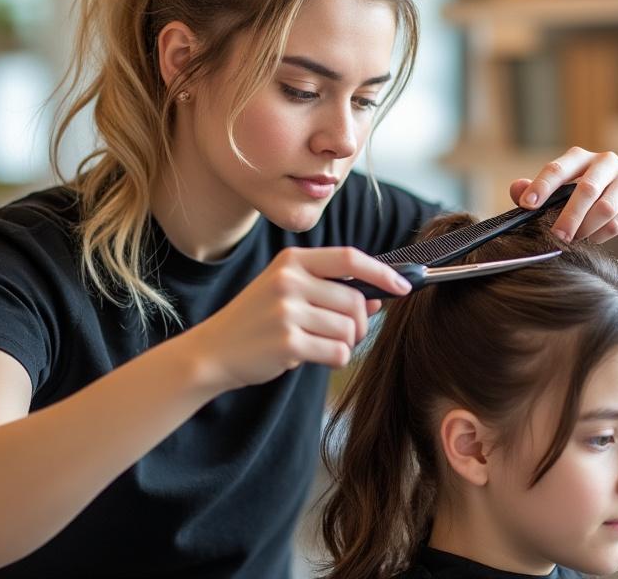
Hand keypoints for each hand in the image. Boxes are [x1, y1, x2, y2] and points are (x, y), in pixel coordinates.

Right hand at [183, 247, 411, 390]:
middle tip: (341, 334)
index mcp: (292, 261)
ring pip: (349, 330)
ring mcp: (287, 311)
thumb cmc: (256, 321)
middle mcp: (290, 281)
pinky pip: (337, 353)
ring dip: (343, 344)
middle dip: (359, 323)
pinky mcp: (288, 343)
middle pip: (355, 301)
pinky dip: (334, 359)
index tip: (405, 286)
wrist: (212, 351)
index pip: (350, 258)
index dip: (382, 272)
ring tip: (316, 344)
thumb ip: (331, 292)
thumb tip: (379, 299)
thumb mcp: (288, 294)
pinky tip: (310, 357)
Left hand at [511, 146, 617, 243]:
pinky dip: (604, 233)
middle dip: (568, 216)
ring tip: (576, 240)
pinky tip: (595, 240)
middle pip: (586, 189)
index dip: (542, 186)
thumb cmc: (589, 201)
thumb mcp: (562, 196)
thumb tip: (516, 189)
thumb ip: (538, 192)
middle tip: (556, 236)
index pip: (558, 168)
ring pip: (606, 207)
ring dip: (587, 227)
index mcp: (582, 158)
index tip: (527, 205)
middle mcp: (607, 162)